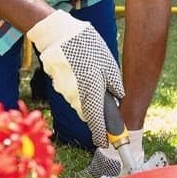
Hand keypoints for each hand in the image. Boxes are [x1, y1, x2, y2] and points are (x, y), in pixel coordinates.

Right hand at [27, 10, 123, 147]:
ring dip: (87, 94)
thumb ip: (114, 84)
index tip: (105, 143)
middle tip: (104, 94)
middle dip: (96, 110)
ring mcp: (65, 91)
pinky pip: (71, 92)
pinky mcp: (58, 84)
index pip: (97, 123)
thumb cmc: (87, 47)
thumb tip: (118, 97)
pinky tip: (80, 70)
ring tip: (91, 73)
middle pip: (88, 112)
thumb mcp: (109, 64)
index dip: (101, 135)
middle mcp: (77, 96)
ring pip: (80, 101)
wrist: (58, 34)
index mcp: (92, 92)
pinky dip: (77, 87)